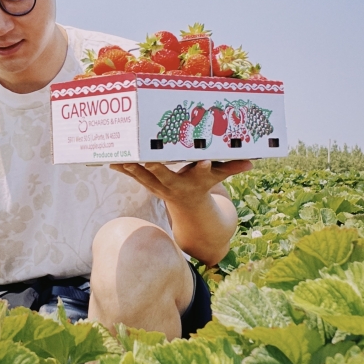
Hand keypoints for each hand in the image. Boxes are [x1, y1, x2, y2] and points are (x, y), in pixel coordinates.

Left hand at [109, 160, 251, 205]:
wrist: (187, 205)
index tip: (203, 161)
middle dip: (157, 168)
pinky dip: (124, 170)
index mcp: (194, 181)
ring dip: (133, 169)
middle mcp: (176, 185)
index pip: (201, 174)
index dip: (202, 168)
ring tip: (121, 158)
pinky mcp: (149, 185)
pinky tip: (112, 161)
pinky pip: (135, 177)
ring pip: (145, 177)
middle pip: (166, 176)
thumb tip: (252, 162)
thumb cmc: (202, 184)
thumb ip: (232, 167)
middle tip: (148, 158)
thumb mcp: (217, 176)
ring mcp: (160, 187)